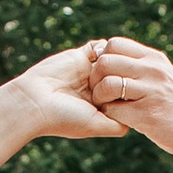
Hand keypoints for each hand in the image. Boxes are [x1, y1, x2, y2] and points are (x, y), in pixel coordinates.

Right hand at [7, 45, 126, 146]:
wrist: (34, 101)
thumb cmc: (63, 117)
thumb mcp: (95, 126)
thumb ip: (117, 126)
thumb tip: (136, 119)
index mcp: (101, 107)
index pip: (126, 96)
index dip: (134, 92)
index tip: (138, 92)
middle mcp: (96, 89)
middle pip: (122, 76)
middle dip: (128, 74)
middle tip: (132, 74)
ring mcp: (88, 72)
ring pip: (113, 60)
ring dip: (117, 59)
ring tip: (117, 65)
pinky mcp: (78, 56)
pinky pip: (97, 46)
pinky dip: (104, 47)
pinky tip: (103, 54)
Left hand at [84, 38, 172, 162]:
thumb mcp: (166, 78)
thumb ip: (143, 68)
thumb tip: (113, 58)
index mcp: (155, 59)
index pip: (115, 43)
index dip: (102, 58)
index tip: (105, 74)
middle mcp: (153, 71)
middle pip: (105, 61)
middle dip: (95, 78)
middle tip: (99, 92)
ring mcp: (151, 92)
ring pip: (107, 84)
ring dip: (99, 98)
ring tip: (106, 106)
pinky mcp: (148, 115)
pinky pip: (113, 110)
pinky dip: (110, 115)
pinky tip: (118, 119)